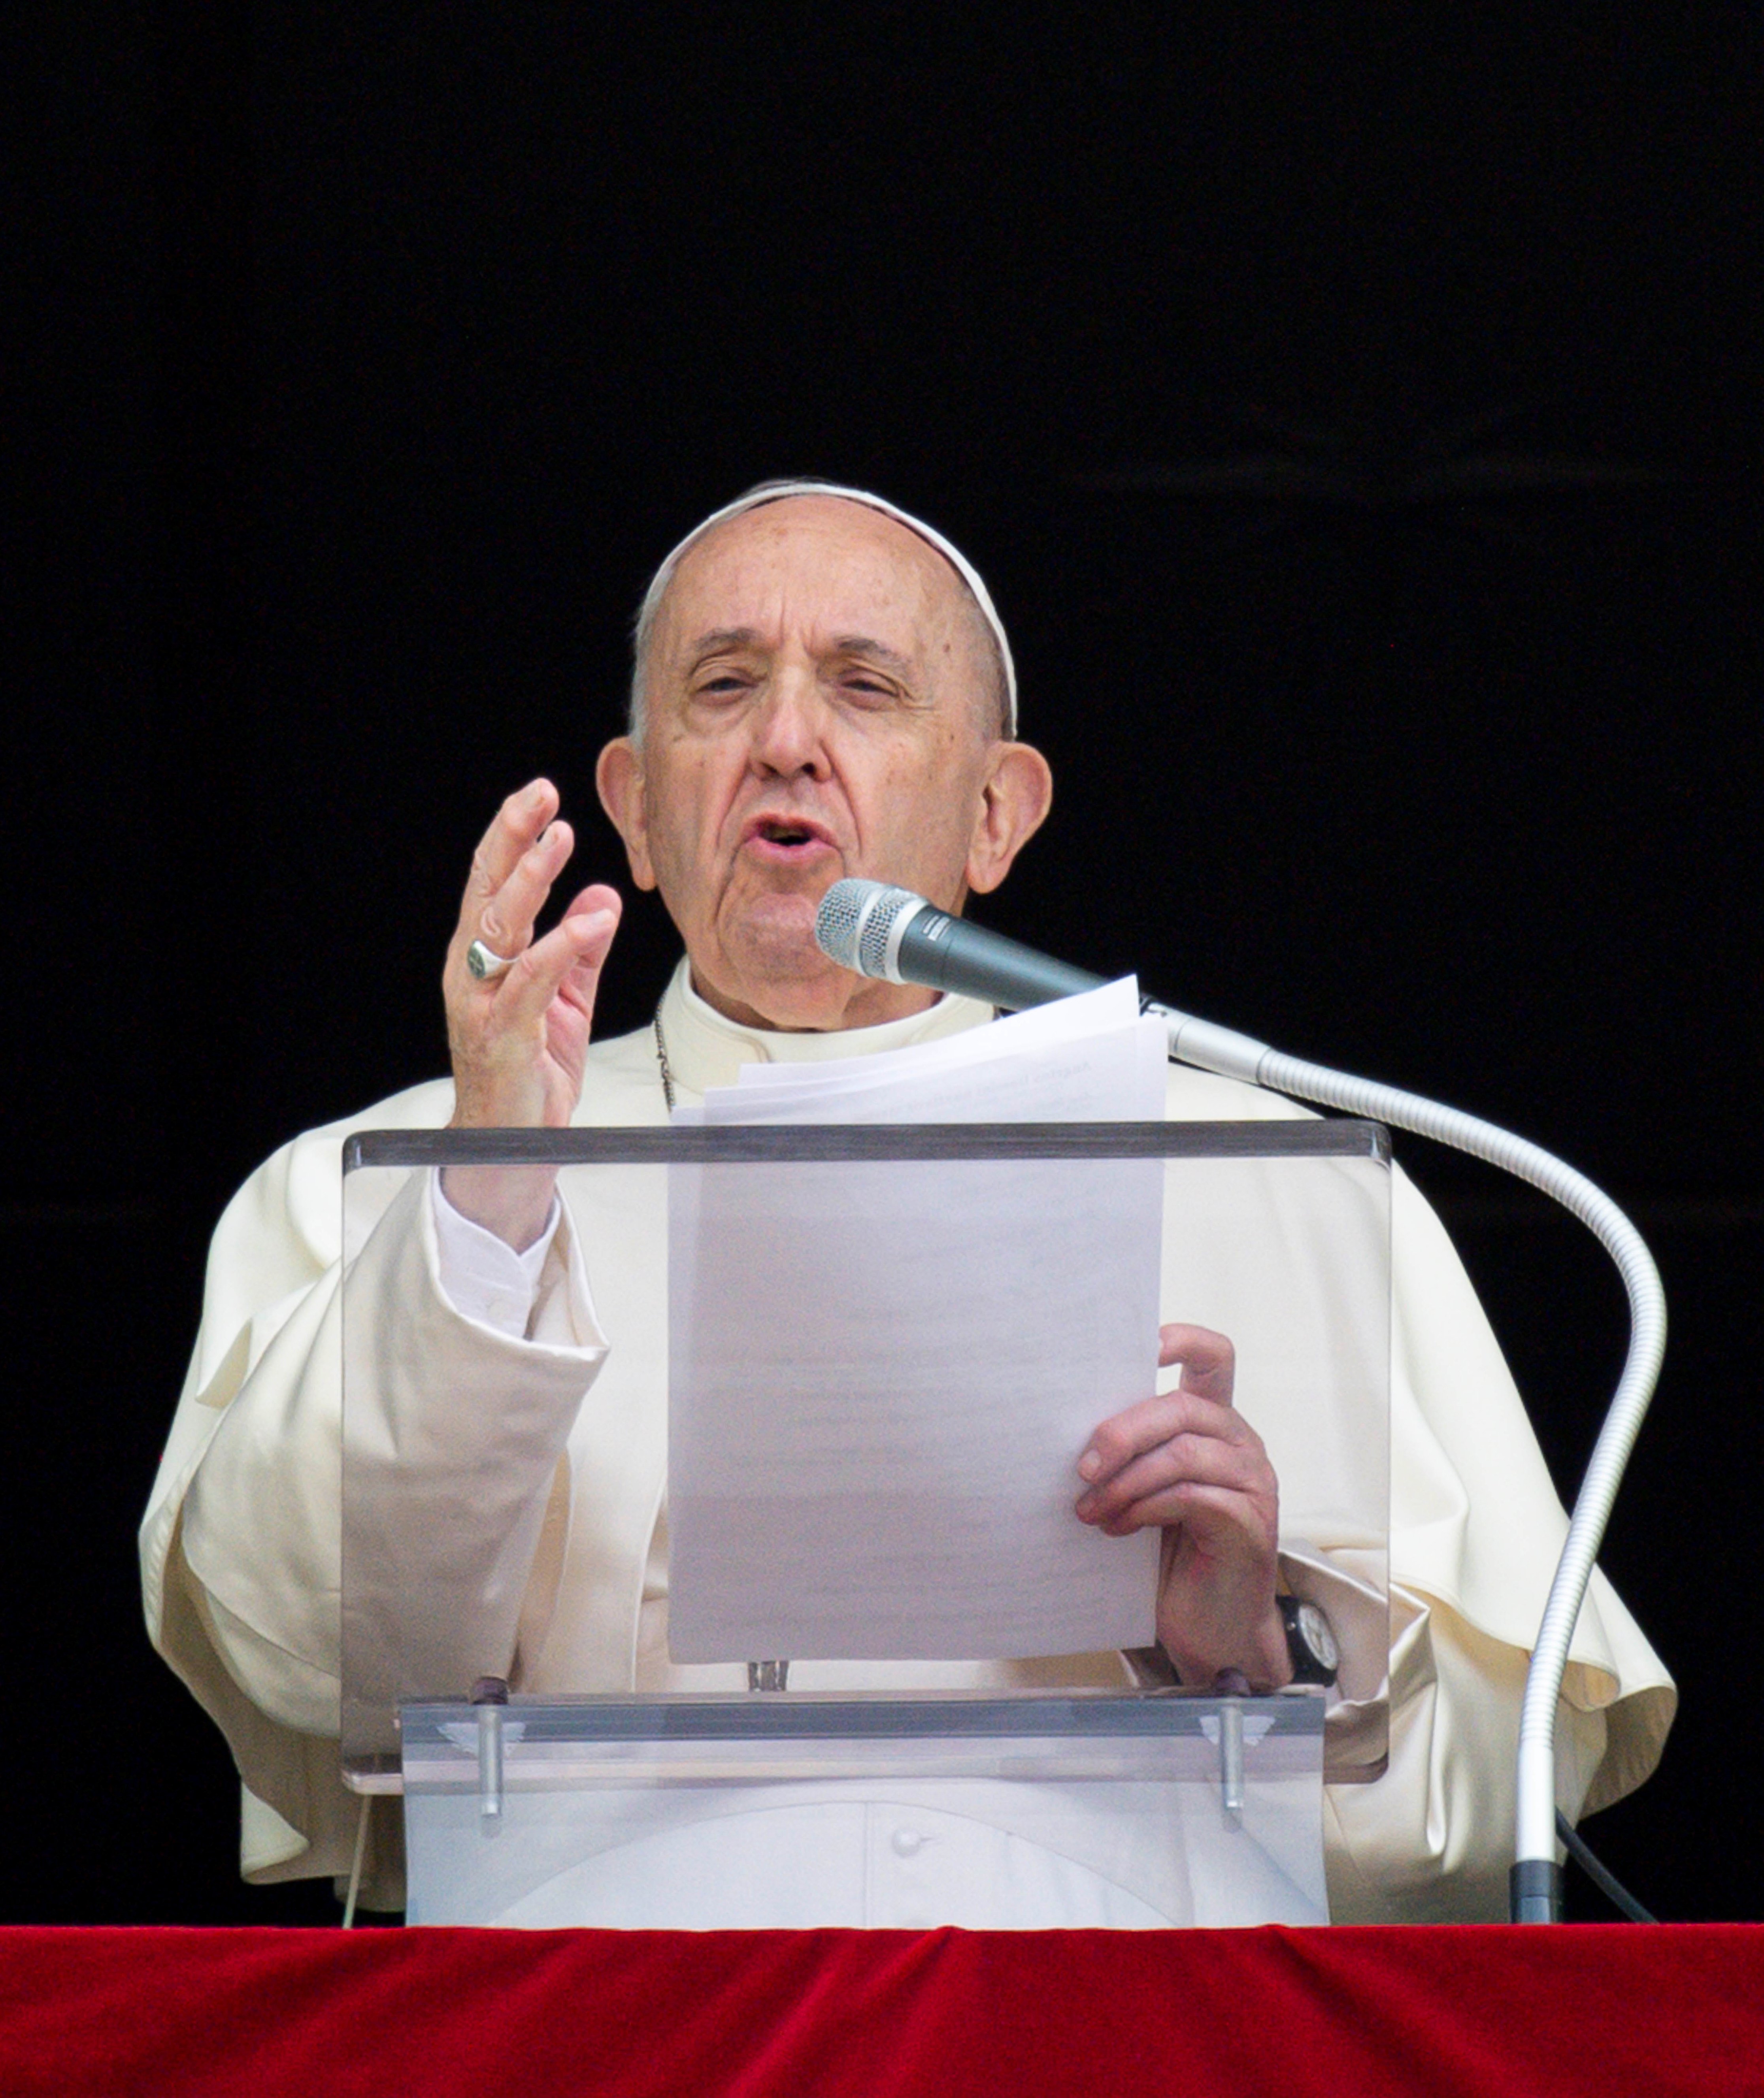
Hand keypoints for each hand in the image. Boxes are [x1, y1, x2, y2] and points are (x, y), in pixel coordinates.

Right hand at [440, 779, 621, 1246]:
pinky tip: (590, 918)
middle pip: (488, 892)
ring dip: (531, 879)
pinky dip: (562, 946)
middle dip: (512, 838)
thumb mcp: (568, 999)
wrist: (512, 1145)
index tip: (541, 796)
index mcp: (484, 957)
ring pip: (502, 928)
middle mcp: (474, 972)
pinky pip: (533, 981)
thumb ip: (583, 948)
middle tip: (540, 794)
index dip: (514, 838)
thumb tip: (602, 896)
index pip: (494, 884)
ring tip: (560, 838)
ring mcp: (484, 1002)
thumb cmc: (532, 1071)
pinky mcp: (506, 1034)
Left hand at [1075, 1323, 1290, 1690]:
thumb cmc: (1171, 1555)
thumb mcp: (1145, 1489)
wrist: (1212, 1629)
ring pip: (1183, 1452)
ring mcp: (1253, 1482)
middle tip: (1082, 1468)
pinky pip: (1190, 1496)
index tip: (1140, 1346)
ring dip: (1126, 1480)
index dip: (1180, 1339)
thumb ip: (1130, 1452)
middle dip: (1122, 1432)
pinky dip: (1144, 1507)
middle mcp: (1241, 1442)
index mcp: (1215, 1422)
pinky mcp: (1250, 1522)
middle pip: (1182, 1407)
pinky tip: (1118, 1527)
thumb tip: (1062, 1425)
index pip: (1213, 1356)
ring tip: (1091, 1509)